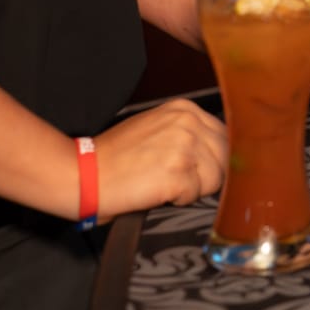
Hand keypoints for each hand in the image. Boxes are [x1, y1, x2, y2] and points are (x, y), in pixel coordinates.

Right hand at [92, 98, 227, 218]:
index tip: (198, 169)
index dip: (213, 158)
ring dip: (193, 189)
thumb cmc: (114, 158)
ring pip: (215, 178)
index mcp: (185, 109)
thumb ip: (187, 132)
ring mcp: (184, 146)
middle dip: (206, 175)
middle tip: (177, 180)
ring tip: (164, 184)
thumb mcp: (155, 128)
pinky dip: (179, 201)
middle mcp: (188, 122)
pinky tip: (157, 192)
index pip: (224, 136)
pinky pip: (196, 195)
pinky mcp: (177, 172)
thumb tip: (217, 151)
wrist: (84, 174)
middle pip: (225, 157)